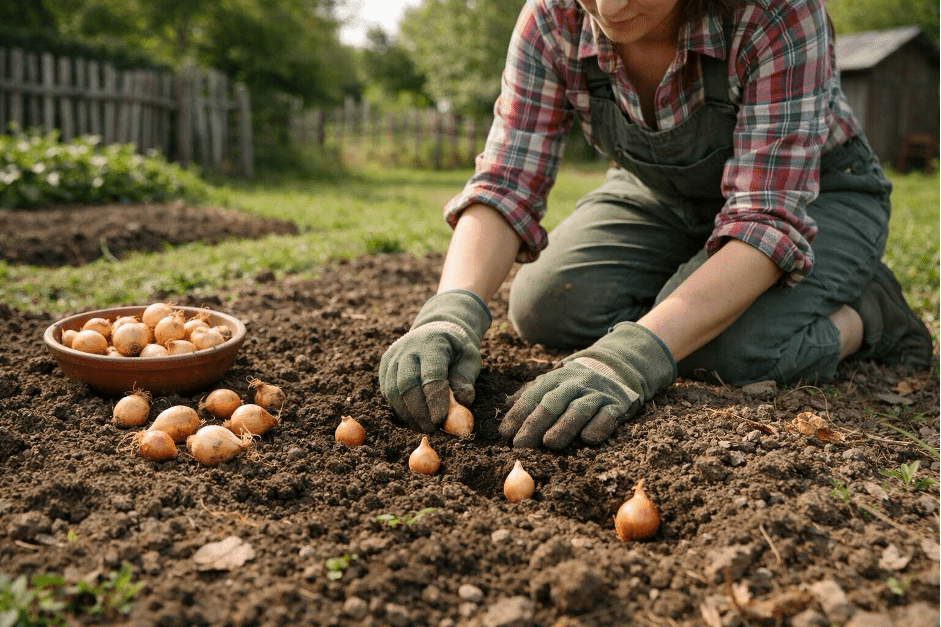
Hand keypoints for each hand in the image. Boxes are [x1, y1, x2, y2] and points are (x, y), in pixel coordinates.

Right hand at [379, 290, 490, 432]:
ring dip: (408, 413)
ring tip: (423, 426)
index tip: (440, 420)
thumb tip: (463, 403)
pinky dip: (399, 408)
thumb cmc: (455, 349)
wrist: (435, 330)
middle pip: (407, 384)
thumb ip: (465, 380)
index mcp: (433, 343)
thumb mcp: (468, 359)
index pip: (431, 374)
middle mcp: (408, 347)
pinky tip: (413, 417)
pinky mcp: (385, 366)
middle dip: (419, 411)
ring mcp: (393, 356)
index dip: (435, 399)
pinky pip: (388, 391)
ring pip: (394, 390)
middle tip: (430, 429)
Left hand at [500, 322, 675, 448]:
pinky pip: (607, 416)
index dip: (517, 415)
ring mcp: (596, 394)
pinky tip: (588, 439)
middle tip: (520, 444)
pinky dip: (599, 427)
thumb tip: (504, 405)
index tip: (505, 434)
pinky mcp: (617, 404)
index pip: (532, 396)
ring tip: (549, 443)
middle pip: (552, 404)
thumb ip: (531, 394)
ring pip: (578, 410)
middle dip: (534, 424)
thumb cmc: (577, 382)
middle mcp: (574, 384)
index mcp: (555, 379)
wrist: (619, 366)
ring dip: (564, 427)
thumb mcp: (554, 382)